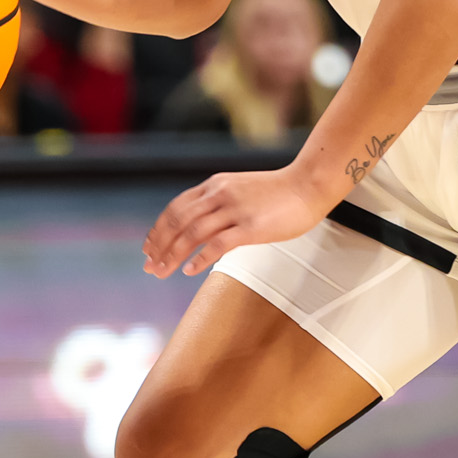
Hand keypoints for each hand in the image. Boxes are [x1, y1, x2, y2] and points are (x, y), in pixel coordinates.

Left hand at [142, 167, 341, 278]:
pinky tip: (190, 270)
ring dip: (173, 255)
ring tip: (162, 272)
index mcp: (215, 185)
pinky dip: (200, 259)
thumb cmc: (278, 192)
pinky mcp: (250, 227)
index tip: (149, 248)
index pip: (176, 208)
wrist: (308, 185)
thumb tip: (200, 226)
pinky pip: (218, 244)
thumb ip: (219, 203)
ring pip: (192, 234)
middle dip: (159, 246)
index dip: (159, 229)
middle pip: (178, 222)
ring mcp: (235, 210)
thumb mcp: (240, 189)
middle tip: (150, 266)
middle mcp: (220, 194)